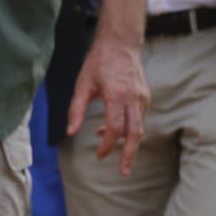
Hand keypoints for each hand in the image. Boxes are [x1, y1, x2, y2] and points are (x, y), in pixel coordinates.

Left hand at [68, 35, 149, 172]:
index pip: (115, 128)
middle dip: (129, 154)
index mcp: (116, 94)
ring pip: (139, 127)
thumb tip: (71, 132)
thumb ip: (76, 110)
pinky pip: (139, 119)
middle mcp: (133, 98)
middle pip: (135, 133)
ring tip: (110, 148)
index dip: (107, 145)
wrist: (120, 44)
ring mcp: (142, 97)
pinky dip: (128, 129)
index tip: (98, 155)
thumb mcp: (82, 84)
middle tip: (123, 172)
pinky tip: (112, 129)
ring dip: (127, 142)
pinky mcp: (145, 97)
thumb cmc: (98, 63)